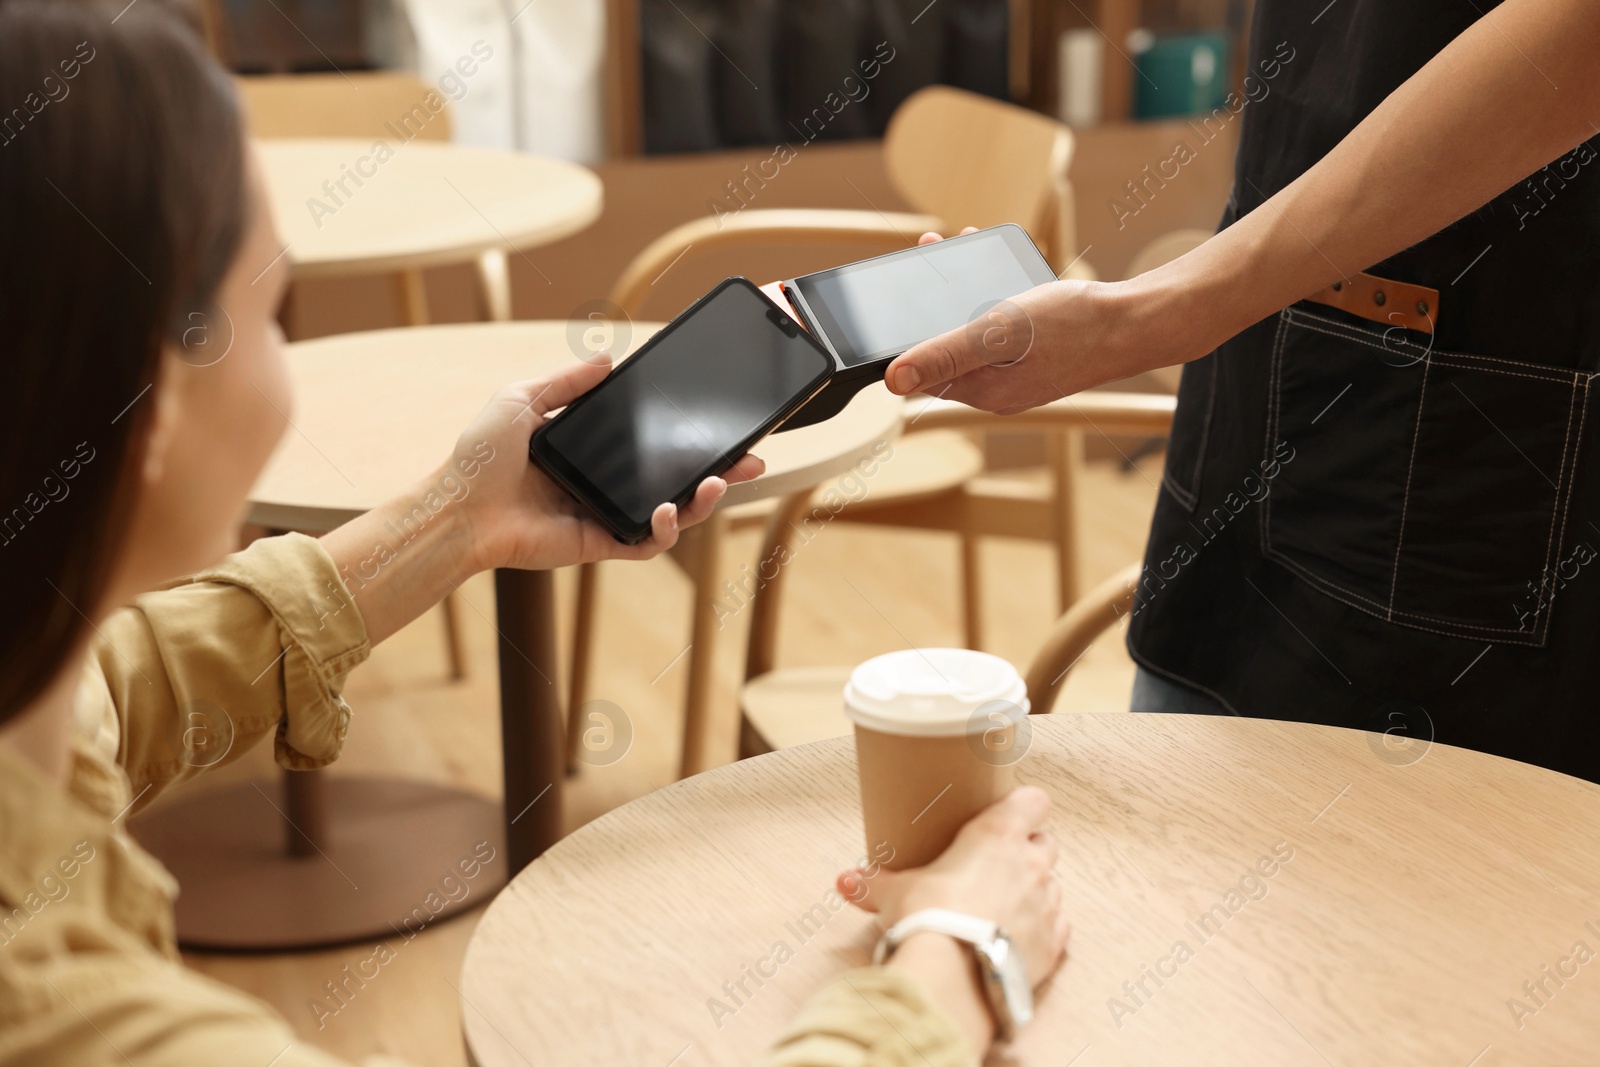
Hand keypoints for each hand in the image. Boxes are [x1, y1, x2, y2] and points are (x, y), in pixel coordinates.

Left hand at [451, 356, 764, 571]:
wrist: (459, 506)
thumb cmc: (480, 455)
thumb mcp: (523, 398)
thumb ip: (566, 382)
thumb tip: (607, 357)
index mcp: (590, 450)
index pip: (652, 442)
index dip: (689, 436)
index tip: (720, 423)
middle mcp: (603, 483)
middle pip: (674, 479)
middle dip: (719, 472)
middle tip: (752, 459)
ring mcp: (603, 515)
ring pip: (671, 514)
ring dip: (702, 501)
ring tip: (719, 483)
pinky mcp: (598, 544)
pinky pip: (644, 542)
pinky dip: (665, 530)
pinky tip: (668, 510)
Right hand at [837, 786, 1070, 987]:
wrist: (955, 973)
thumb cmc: (929, 916)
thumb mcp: (895, 894)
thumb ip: (874, 884)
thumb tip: (846, 881)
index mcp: (997, 835)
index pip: (1033, 800)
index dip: (1026, 806)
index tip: (1012, 813)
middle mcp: (1031, 863)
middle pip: (1047, 842)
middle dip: (1029, 850)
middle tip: (998, 865)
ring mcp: (1047, 902)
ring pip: (1053, 884)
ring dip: (1035, 891)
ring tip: (1003, 906)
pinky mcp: (1055, 941)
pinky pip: (1058, 925)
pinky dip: (1043, 928)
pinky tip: (1018, 936)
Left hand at [882, 230, 1184, 413]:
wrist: (1138, 321)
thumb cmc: (1073, 326)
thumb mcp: (997, 333)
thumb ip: (943, 354)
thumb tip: (892, 380)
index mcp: (982, 391)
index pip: (924, 369)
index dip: (907, 332)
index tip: (899, 290)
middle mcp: (997, 389)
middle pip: (947, 345)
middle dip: (933, 301)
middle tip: (929, 252)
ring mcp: (1019, 373)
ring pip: (975, 329)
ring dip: (962, 290)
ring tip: (956, 246)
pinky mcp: (1039, 355)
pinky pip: (1003, 326)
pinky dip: (994, 295)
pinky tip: (999, 266)